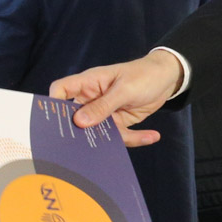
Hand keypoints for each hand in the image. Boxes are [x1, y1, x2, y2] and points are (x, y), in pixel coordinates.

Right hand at [50, 50, 182, 146]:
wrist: (167, 77)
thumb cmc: (144, 74)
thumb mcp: (125, 89)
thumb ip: (103, 105)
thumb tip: (79, 122)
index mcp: (89, 83)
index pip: (62, 90)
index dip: (54, 104)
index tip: (55, 122)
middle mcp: (92, 98)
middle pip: (76, 118)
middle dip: (81, 133)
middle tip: (85, 147)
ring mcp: (105, 112)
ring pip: (98, 132)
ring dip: (112, 140)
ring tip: (128, 142)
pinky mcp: (119, 123)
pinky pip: (120, 136)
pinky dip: (135, 139)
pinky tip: (152, 136)